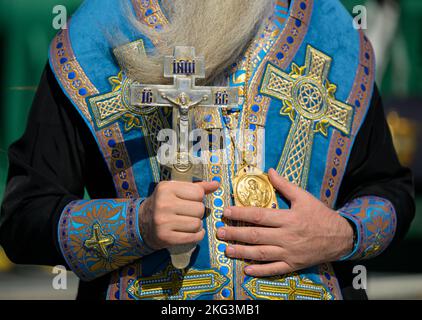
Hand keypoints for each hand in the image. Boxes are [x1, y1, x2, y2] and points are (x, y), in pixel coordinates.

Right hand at [139, 180, 218, 249]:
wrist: (142, 223)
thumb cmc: (164, 203)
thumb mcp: (175, 190)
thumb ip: (196, 187)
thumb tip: (216, 184)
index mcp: (166, 188)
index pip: (198, 193)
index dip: (198, 198)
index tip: (190, 200)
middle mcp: (164, 204)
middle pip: (199, 209)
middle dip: (198, 212)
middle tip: (189, 213)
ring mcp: (163, 222)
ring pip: (197, 224)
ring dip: (197, 224)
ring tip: (188, 222)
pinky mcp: (166, 237)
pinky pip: (193, 237)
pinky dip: (197, 235)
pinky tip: (192, 232)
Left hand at [217, 169, 353, 276]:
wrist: (340, 237)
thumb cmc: (320, 215)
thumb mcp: (304, 197)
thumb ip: (285, 185)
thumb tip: (270, 171)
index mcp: (288, 218)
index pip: (259, 215)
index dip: (240, 214)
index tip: (226, 212)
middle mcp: (286, 236)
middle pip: (256, 235)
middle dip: (235, 234)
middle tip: (219, 232)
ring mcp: (289, 253)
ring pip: (261, 254)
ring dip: (242, 252)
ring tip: (227, 249)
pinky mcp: (293, 264)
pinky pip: (274, 269)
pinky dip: (260, 271)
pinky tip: (246, 269)